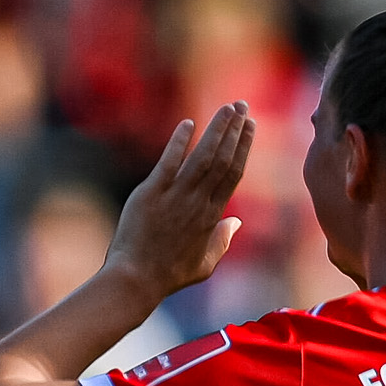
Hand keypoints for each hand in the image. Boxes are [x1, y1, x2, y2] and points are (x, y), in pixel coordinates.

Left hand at [105, 101, 255, 299]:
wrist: (136, 280)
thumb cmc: (169, 275)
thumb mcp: (204, 264)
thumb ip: (223, 241)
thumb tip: (236, 221)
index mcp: (212, 215)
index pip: (233, 173)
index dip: (243, 147)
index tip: (249, 126)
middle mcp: (198, 202)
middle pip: (223, 159)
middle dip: (234, 130)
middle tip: (242, 106)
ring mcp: (175, 197)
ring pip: (202, 157)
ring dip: (216, 130)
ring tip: (227, 107)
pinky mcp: (151, 194)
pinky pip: (168, 163)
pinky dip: (179, 142)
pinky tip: (188, 124)